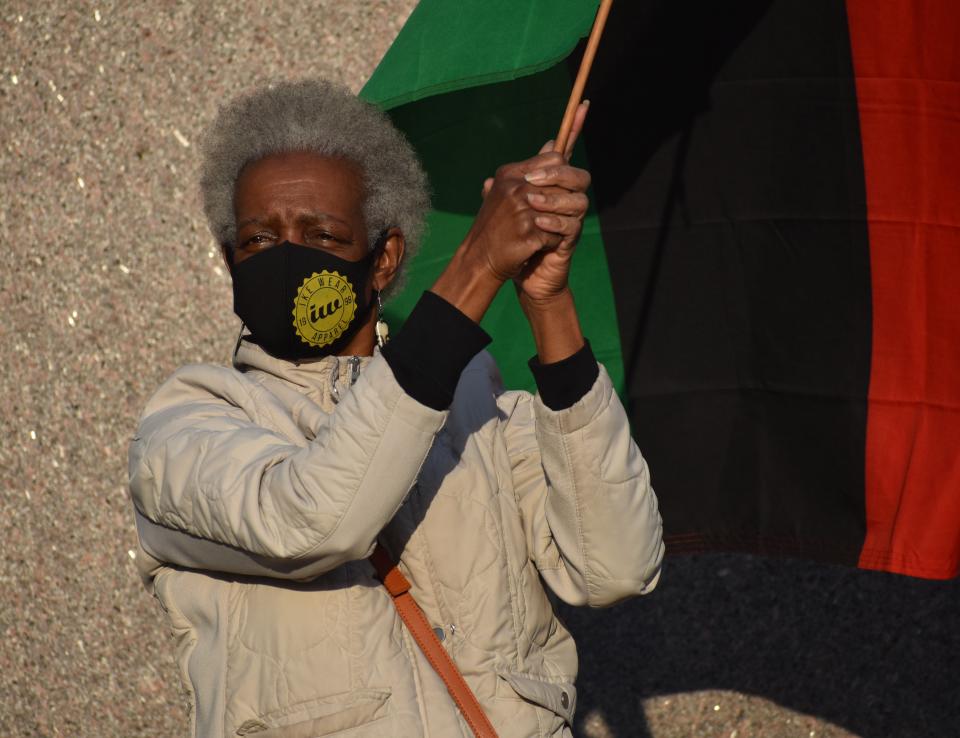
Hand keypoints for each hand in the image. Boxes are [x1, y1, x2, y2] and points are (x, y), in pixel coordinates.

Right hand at [430, 102, 590, 326]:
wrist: (479, 261)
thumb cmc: (496, 228)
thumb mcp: (506, 193)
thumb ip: (531, 169)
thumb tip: (554, 143)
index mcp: (510, 174)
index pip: (553, 158)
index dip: (568, 163)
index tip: (585, 109)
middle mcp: (516, 186)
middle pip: (565, 178)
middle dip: (567, 197)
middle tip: (562, 211)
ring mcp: (522, 208)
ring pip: (564, 206)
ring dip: (558, 222)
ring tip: (542, 231)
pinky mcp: (529, 231)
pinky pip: (558, 232)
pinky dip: (552, 242)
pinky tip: (536, 247)